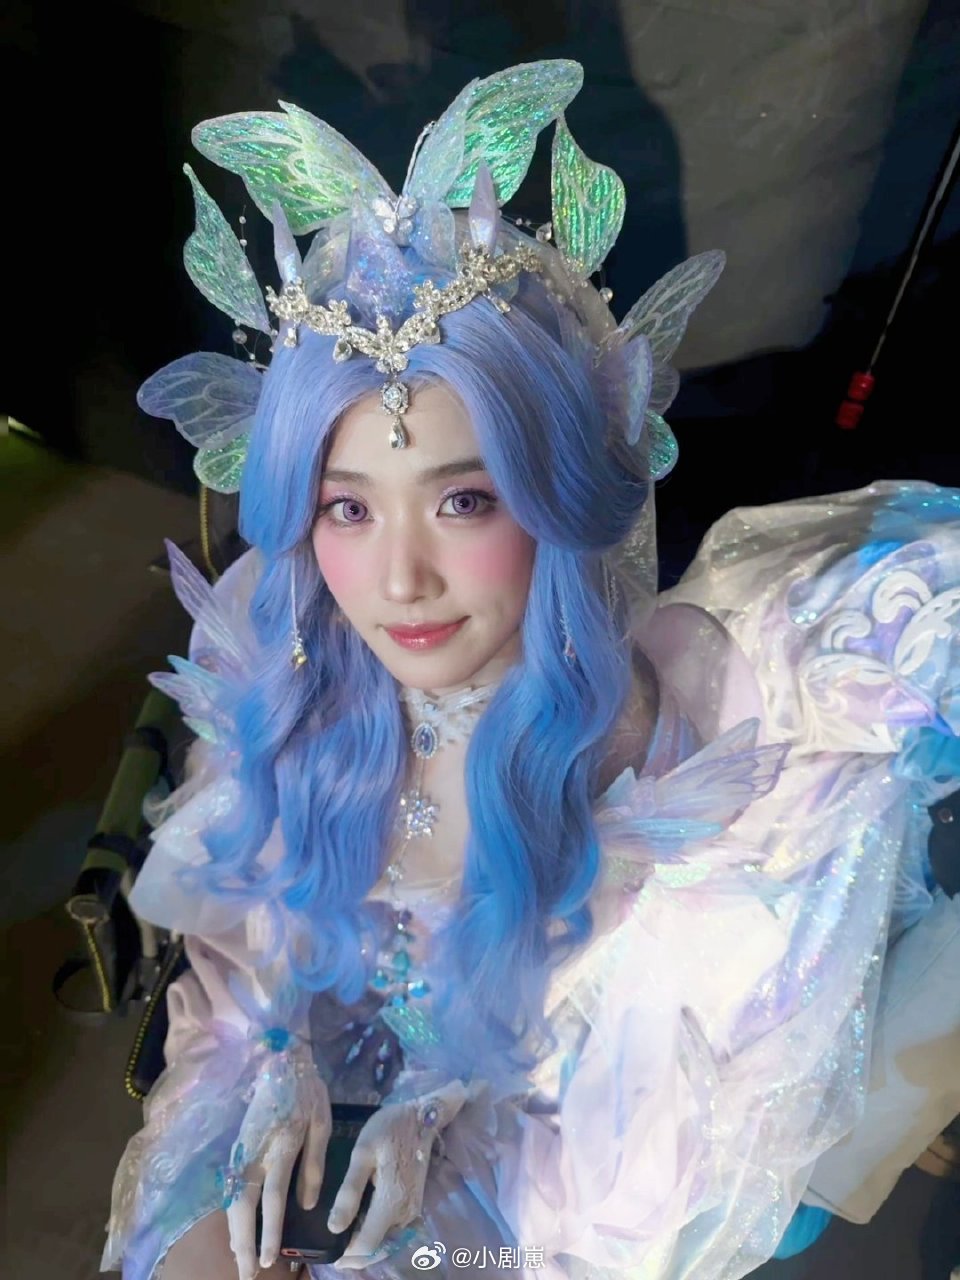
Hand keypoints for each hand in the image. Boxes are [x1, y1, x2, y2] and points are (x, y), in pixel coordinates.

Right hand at [219, 1035, 331, 1279]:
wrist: (280, 1059)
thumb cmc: (306, 1091)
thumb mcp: (321, 1123)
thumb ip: (314, 1165)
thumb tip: (306, 1205)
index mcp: (280, 1147)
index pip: (271, 1199)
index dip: (268, 1231)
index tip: (268, 1260)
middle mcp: (255, 1153)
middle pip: (243, 1206)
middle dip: (243, 1243)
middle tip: (246, 1274)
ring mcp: (242, 1150)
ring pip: (232, 1198)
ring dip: (235, 1231)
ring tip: (239, 1258)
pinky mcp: (237, 1146)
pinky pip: (232, 1186)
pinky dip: (232, 1211)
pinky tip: (237, 1227)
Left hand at [329, 1080, 467, 1270]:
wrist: (421, 1116)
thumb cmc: (389, 1129)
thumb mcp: (362, 1153)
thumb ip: (349, 1193)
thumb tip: (334, 1228)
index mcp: (391, 1203)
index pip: (366, 1246)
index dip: (345, 1255)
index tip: (326, 1252)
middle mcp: (405, 1214)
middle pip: (377, 1251)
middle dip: (354, 1256)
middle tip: (331, 1251)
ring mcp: (412, 1211)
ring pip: (386, 1244)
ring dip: (366, 1248)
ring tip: (343, 1240)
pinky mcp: (413, 1205)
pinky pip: (393, 1232)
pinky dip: (376, 1237)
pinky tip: (361, 1226)